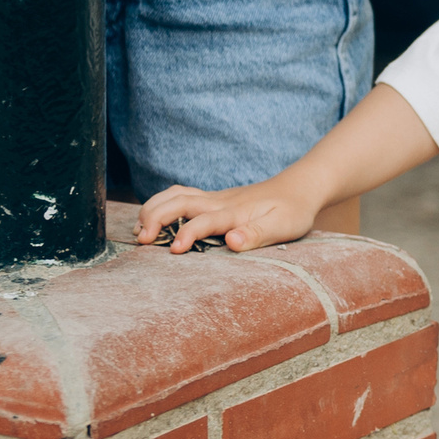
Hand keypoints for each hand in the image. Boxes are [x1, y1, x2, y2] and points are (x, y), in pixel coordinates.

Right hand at [136, 176, 318, 252]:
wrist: (299, 188)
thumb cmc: (292, 211)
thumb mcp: (283, 226)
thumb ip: (256, 234)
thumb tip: (231, 242)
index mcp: (235, 212)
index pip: (205, 220)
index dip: (187, 234)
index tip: (174, 250)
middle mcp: (220, 202)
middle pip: (180, 201)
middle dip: (156, 216)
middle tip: (142, 239)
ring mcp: (214, 198)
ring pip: (176, 195)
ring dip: (153, 208)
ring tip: (139, 230)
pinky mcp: (212, 199)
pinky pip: (181, 195)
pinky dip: (161, 204)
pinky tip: (152, 219)